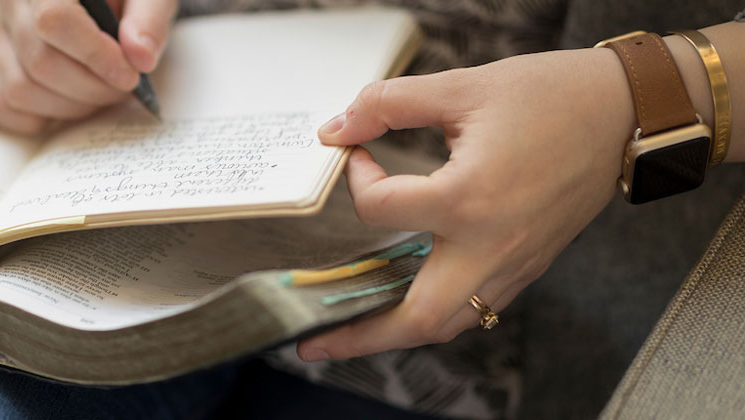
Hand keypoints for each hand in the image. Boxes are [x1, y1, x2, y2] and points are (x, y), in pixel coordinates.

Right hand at [0, 0, 177, 133]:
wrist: (103, 1)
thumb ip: (150, 20)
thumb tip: (140, 58)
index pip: (54, 21)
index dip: (95, 56)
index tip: (129, 75)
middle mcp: (10, 6)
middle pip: (40, 63)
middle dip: (92, 88)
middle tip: (124, 87)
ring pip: (20, 90)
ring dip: (71, 107)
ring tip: (102, 92)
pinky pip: (1, 106)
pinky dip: (39, 117)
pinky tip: (72, 102)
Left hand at [297, 48, 636, 360]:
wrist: (625, 112)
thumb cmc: (550, 96)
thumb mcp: (461, 87)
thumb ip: (389, 105)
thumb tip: (337, 127)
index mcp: (469, 199)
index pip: (380, 208)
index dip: (355, 177)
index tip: (357, 153)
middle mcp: (491, 246)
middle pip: (417, 319)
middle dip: (359, 335)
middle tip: (312, 339)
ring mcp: (512, 264)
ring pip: (446, 324)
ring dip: (394, 333)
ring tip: (349, 335)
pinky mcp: (527, 266)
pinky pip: (474, 308)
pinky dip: (433, 314)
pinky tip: (404, 302)